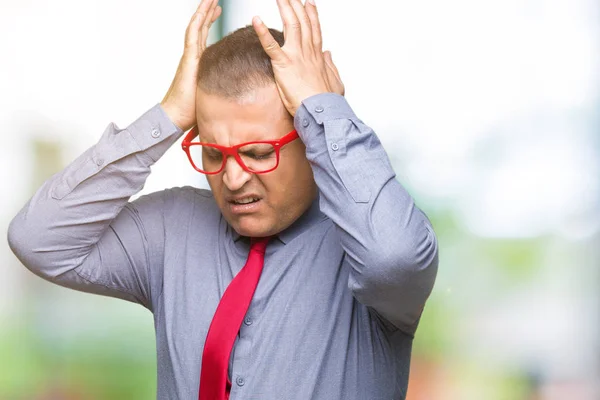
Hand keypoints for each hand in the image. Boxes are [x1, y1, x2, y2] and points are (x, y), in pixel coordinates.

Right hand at [161, 0, 220, 130]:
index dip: (210, 21)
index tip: (217, 10)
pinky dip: (198, 22)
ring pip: (196, 27)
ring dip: (203, 11)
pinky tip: (203, 11)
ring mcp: (189, 56)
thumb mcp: (211, 93)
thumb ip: (220, 86)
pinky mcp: (188, 60)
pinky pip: (192, 36)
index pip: (204, 35)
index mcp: (197, 62)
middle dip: (207, 11)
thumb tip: (236, 90)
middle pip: (200, 27)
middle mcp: (192, 56)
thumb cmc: (192, 109)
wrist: (176, 116)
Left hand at [252, 0, 344, 116]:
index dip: (311, 14)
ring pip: (290, 25)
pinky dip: (262, 32)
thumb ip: (331, 66)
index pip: (314, 30)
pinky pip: (271, 46)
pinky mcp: (284, 65)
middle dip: (296, 5)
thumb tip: (328, 53)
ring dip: (284, 8)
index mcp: (318, 56)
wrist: (323, 112)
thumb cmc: (328, 103)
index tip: (308, 2)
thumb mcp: (335, 82)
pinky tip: (256, 19)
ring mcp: (296, 56)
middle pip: (302, 22)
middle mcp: (308, 52)